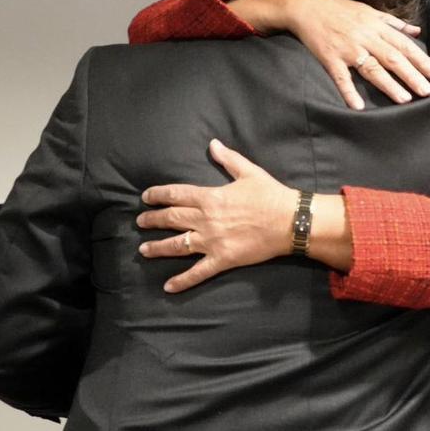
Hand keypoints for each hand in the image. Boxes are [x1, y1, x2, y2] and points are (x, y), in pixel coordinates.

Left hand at [136, 139, 296, 292]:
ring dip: (157, 247)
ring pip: (176, 245)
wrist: (289, 221)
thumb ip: (228, 159)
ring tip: (143, 250)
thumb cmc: (271, 195)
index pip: (176, 194)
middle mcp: (206, 220)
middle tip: (140, 222)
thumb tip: (213, 144)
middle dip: (152, 220)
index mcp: (210, 197)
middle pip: (171, 219)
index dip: (158, 195)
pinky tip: (168, 286)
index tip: (146, 197)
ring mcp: (212, 241)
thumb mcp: (249, 172)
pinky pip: (198, 272)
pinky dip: (182, 280)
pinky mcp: (222, 259)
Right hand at [229, 0, 429, 109]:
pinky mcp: (330, 57)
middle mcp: (365, 37)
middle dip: (412, 75)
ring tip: (405, 99)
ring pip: (372, 68)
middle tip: (427, 91)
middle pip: (393, 58)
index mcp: (376, 26)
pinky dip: (349, 91)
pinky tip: (358, 106)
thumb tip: (417, 31)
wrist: (307, 6)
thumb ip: (394, 23)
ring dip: (389, 84)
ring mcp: (348, 48)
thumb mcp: (370, 11)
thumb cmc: (341, 9)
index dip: (422, 60)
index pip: (404, 45)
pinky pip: (341, 77)